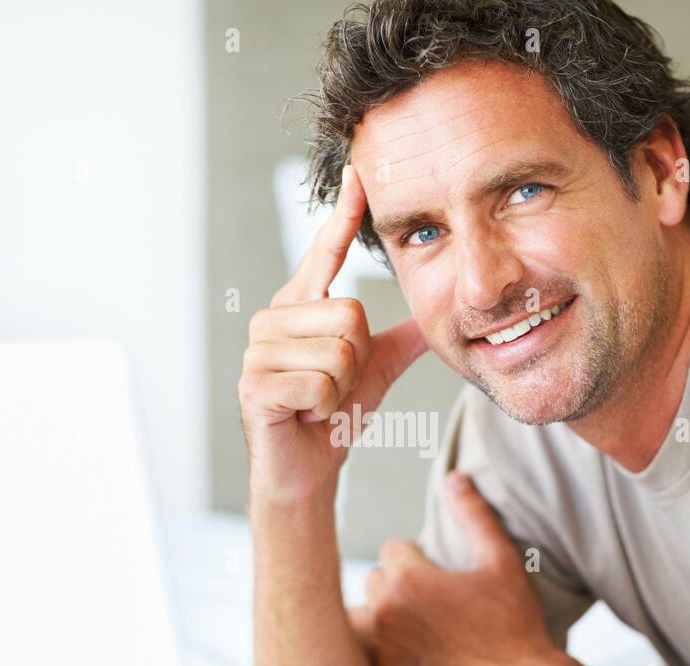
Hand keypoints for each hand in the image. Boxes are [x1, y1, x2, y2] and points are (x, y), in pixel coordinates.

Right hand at [239, 163, 427, 504]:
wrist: (305, 471)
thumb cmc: (333, 415)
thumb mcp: (374, 370)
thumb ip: (400, 339)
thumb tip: (434, 315)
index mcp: (301, 306)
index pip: (325, 252)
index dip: (343, 215)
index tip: (359, 172)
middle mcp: (272, 318)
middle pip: (350, 313)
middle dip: (357, 360)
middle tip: (334, 385)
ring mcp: (258, 351)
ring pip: (338, 351)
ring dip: (342, 389)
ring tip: (320, 400)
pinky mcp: (254, 384)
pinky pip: (321, 383)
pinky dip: (326, 408)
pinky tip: (306, 415)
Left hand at [351, 471, 561, 665]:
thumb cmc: (515, 624)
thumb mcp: (501, 562)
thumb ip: (473, 516)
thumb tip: (454, 478)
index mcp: (407, 577)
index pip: (392, 550)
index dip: (420, 561)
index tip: (442, 579)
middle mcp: (385, 612)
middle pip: (377, 582)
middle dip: (400, 588)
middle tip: (436, 607)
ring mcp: (382, 650)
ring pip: (366, 619)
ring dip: (385, 620)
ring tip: (421, 632)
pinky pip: (370, 656)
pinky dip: (386, 655)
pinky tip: (416, 660)